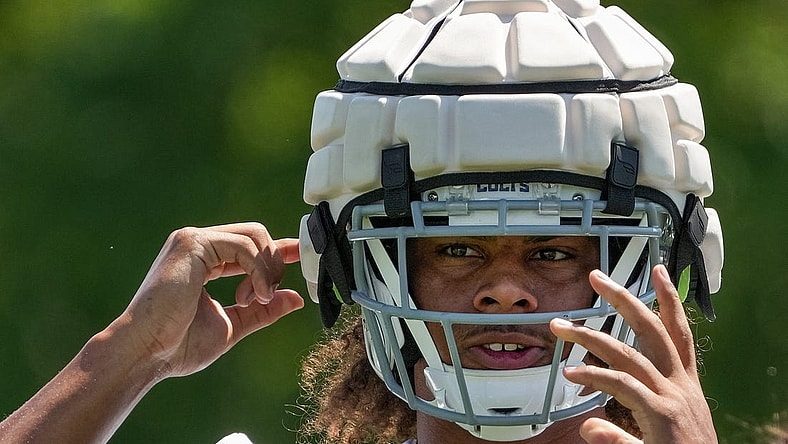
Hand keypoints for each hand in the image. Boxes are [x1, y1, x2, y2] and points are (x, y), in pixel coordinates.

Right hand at [113, 222, 303, 377]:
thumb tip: (295, 298)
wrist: (146, 353)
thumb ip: (261, 310)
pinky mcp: (192, 242)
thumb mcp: (232, 324)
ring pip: (253, 237)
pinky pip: (243, 245)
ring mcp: (193, 240)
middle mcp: (197, 244)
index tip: (300, 256)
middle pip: (256, 235)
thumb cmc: (178, 345)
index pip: (248, 245)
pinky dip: (257, 270)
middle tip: (268, 296)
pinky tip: (252, 294)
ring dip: (267, 270)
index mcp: (204, 261)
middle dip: (273, 263)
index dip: (277, 249)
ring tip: (259, 299)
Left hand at [550, 265, 716, 442]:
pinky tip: (571, 374)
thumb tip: (588, 427)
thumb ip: (620, 428)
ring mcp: (670, 400)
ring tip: (561, 327)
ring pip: (627, 355)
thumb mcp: (658, 437)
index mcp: (684, 385)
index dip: (670, 300)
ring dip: (590, 337)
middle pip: (651, 330)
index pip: (678, 333)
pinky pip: (622, 386)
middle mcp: (680, 387)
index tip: (659, 271)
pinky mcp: (660, 417)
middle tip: (596, 277)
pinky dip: (595, 377)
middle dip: (624, 299)